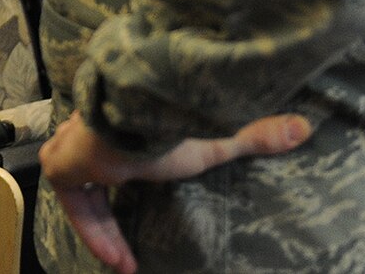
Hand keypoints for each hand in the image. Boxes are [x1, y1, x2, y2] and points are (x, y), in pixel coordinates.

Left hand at [40, 110, 311, 273]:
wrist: (140, 107)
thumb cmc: (175, 123)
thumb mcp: (215, 139)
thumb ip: (253, 136)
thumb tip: (303, 128)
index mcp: (118, 128)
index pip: (108, 168)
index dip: (121, 204)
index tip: (133, 239)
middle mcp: (89, 133)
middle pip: (88, 184)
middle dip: (104, 223)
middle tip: (125, 262)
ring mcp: (71, 146)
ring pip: (76, 190)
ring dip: (96, 226)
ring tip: (119, 260)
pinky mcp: (62, 163)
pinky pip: (69, 197)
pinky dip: (88, 225)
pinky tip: (112, 253)